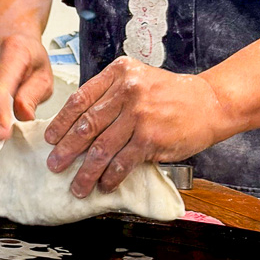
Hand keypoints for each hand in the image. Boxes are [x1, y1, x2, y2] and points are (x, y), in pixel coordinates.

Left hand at [43, 57, 229, 197]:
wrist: (209, 102)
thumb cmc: (170, 94)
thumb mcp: (137, 79)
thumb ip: (110, 94)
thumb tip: (77, 124)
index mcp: (118, 74)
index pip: (80, 99)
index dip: (60, 122)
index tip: (50, 138)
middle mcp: (127, 91)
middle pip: (86, 125)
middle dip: (66, 149)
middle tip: (54, 164)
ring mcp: (139, 115)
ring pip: (102, 148)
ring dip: (86, 171)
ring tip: (77, 186)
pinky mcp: (151, 138)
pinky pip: (123, 162)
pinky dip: (111, 177)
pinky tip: (104, 185)